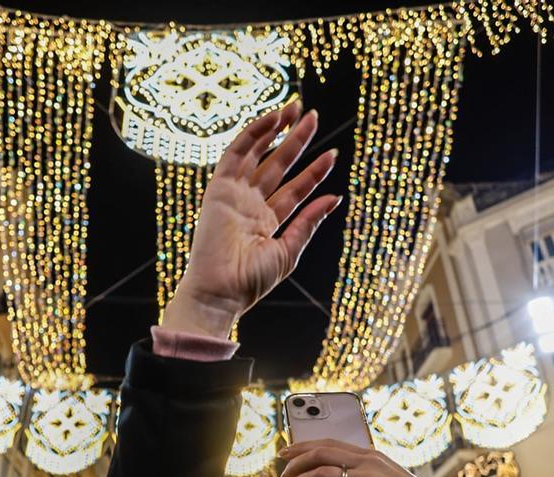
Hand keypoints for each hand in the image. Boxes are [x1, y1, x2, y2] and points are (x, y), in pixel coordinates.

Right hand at [161, 101, 340, 338]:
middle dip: (296, 141)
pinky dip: (254, 134)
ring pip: (257, 154)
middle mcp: (251, 205)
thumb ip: (308, 222)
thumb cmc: (251, 281)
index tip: (333, 154)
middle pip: (278, 165)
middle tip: (312, 115)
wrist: (221, 291)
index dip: (314, 172)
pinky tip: (273, 118)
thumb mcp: (289, 250)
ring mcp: (234, 195)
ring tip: (296, 108)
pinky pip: (237, 153)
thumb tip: (334, 197)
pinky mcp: (219, 188)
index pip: (295, 190)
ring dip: (275, 130)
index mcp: (267, 223)